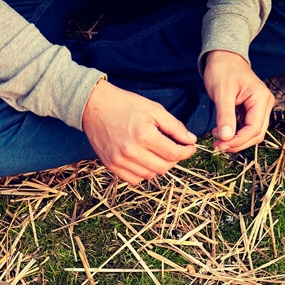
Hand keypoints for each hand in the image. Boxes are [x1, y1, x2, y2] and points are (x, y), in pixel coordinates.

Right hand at [82, 79, 196, 183]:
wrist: (94, 107)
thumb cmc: (125, 105)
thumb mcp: (154, 109)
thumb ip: (174, 126)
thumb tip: (190, 140)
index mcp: (144, 135)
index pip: (174, 153)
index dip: (187, 152)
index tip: (190, 147)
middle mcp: (131, 151)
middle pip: (163, 167)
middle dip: (175, 160)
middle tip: (176, 150)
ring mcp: (119, 161)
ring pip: (150, 175)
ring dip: (159, 167)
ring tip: (159, 154)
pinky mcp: (111, 166)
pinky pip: (134, 179)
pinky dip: (143, 173)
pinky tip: (144, 161)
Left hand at [203, 50, 274, 152]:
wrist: (223, 57)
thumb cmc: (223, 69)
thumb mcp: (222, 93)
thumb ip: (225, 115)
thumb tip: (226, 137)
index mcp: (261, 98)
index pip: (253, 129)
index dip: (237, 141)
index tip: (220, 145)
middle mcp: (265, 104)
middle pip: (256, 134)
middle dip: (237, 143)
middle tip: (217, 146)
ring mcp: (260, 107)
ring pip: (252, 133)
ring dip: (236, 141)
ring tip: (217, 139)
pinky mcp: (252, 110)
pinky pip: (246, 127)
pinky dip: (235, 134)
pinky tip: (221, 132)